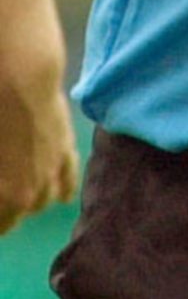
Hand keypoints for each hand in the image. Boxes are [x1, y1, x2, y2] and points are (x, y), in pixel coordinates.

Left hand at [0, 35, 78, 234]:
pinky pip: (69, 179)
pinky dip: (65, 190)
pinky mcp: (66, 151)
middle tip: (1, 201)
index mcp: (3, 197)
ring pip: (43, 202)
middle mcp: (27, 193)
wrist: (20, 81)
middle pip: (16, 217)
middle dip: (7, 214)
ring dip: (32, 202)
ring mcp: (50, 173)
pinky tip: (63, 198)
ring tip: (22, 195)